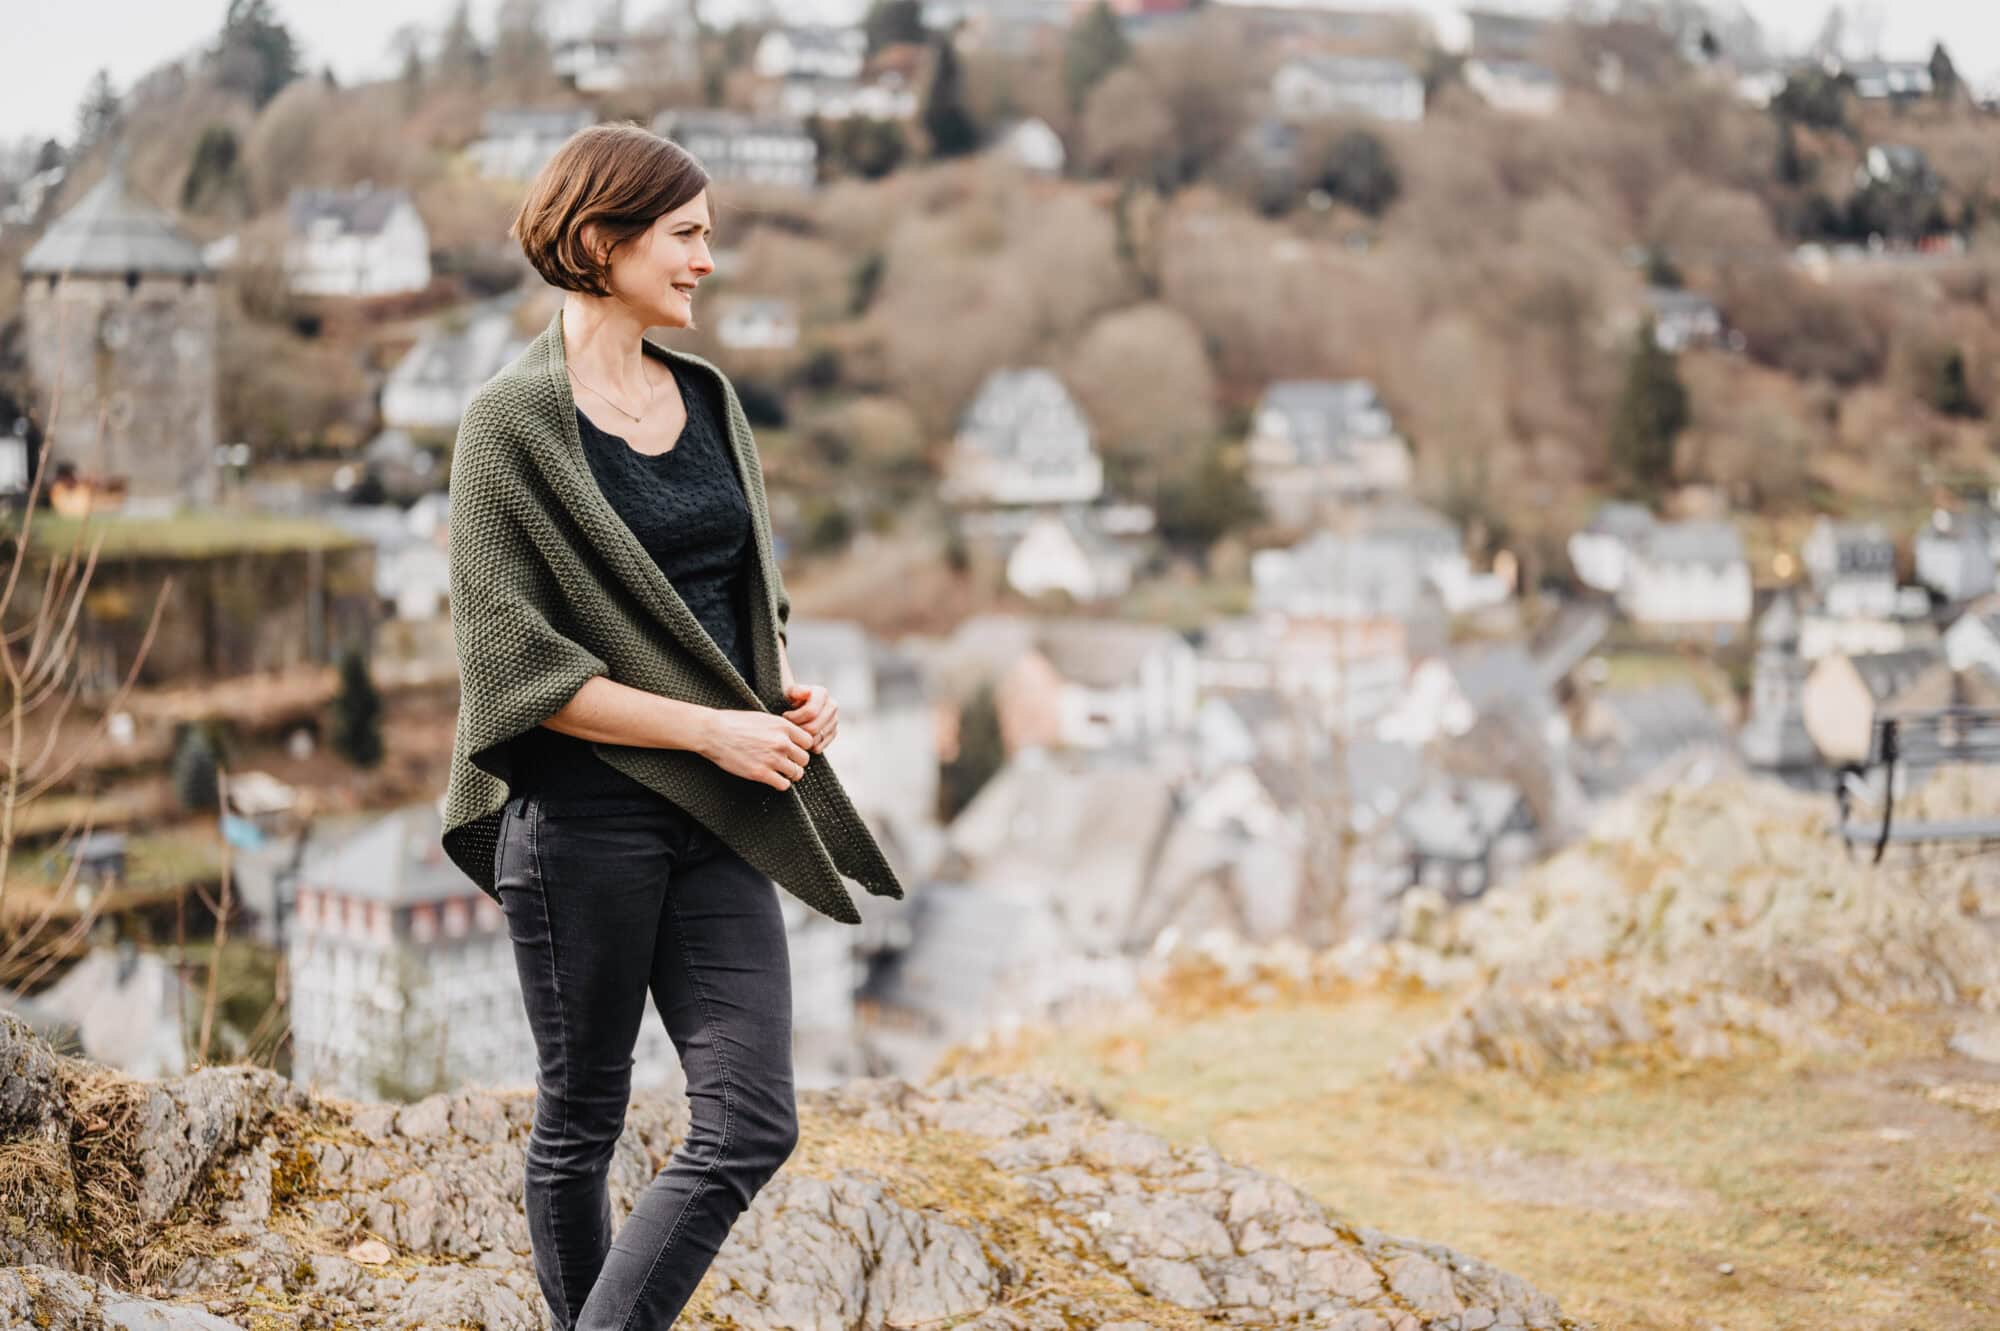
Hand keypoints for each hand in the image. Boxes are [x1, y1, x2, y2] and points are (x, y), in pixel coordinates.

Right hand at [696, 708, 814, 789]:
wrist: (714, 732)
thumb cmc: (735, 723)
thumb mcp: (763, 718)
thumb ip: (781, 728)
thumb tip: (793, 739)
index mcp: (783, 726)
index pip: (808, 742)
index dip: (801, 747)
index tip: (793, 750)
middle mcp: (781, 742)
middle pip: (804, 759)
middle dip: (796, 762)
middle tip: (786, 762)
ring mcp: (772, 759)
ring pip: (797, 773)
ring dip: (789, 774)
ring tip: (779, 772)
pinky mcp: (761, 773)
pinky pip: (784, 785)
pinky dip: (780, 783)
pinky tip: (772, 778)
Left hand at [781, 681, 838, 752]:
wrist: (795, 706)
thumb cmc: (789, 699)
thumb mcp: (788, 692)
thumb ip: (795, 690)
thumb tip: (807, 692)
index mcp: (822, 693)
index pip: (811, 712)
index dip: (794, 717)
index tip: (784, 716)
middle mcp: (832, 706)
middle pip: (814, 728)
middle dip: (797, 730)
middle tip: (787, 728)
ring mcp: (834, 720)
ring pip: (816, 739)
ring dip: (801, 739)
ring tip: (792, 732)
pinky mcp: (833, 733)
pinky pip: (819, 747)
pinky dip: (807, 746)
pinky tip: (800, 738)